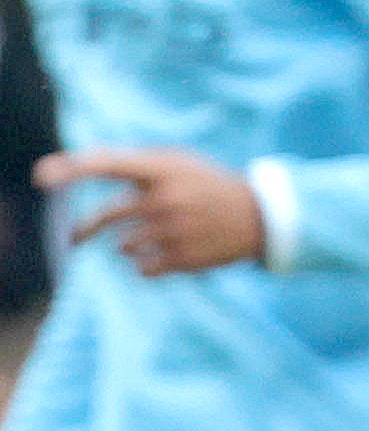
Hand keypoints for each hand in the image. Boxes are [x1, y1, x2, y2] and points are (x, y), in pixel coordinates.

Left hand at [37, 148, 264, 275]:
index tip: (43, 177)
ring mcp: (175, 230)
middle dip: (84, 230)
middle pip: (107, 217)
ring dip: (129, 245)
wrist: (262, 217)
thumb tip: (87, 164)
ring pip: (124, 245)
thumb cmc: (209, 185)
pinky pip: (142, 268)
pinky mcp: (184, 258)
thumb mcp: (179, 162)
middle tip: (74, 239)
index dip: (73, 168)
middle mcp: (165, 199)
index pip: (108, 165)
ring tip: (152, 239)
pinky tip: (163, 256)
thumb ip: (137, 164)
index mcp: (161, 169)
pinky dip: (145, 264)